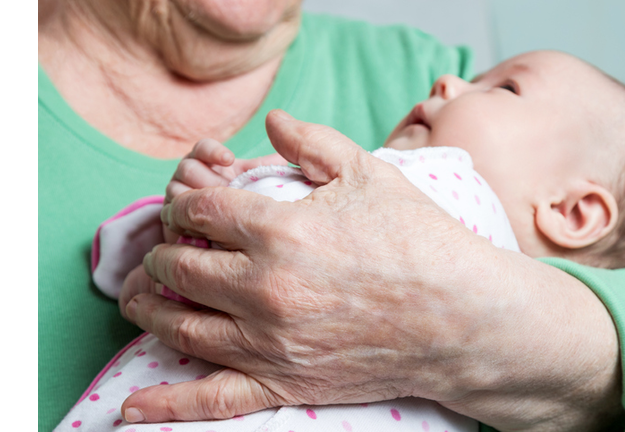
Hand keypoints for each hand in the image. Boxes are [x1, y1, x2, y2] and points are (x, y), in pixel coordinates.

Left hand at [120, 110, 623, 430]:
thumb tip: (272, 120)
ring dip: (149, 306)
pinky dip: (168, 404)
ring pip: (179, 325)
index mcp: (280, 231)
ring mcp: (269, 342)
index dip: (185, 201)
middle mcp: (263, 288)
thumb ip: (314, 141)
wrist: (462, 317)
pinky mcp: (284, 383)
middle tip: (167, 246)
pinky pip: (212, 400)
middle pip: (177, 266)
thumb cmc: (419, 241)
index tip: (190, 203)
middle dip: (163, 250)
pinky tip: (133, 407)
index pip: (199, 211)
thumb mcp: (370, 173)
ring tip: (139, 295)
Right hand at [163, 138, 287, 242]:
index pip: (203, 149)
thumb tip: (282, 160)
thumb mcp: (256, 185)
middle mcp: (192, 177)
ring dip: (196, 201)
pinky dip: (184, 221)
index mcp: (212, 164)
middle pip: (188, 168)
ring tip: (217, 214)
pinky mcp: (172, 220)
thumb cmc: (247, 206)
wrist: (225, 240)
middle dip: (206, 179)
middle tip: (225, 193)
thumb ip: (266, 170)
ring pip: (176, 191)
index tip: (229, 159)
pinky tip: (202, 230)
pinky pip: (171, 216)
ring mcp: (179, 197)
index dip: (212, 151)